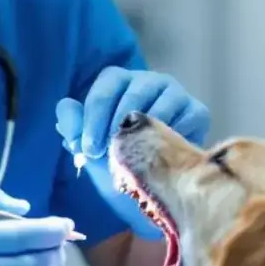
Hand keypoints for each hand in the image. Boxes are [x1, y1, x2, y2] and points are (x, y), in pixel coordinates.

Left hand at [55, 66, 209, 239]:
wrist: (151, 185)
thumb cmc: (118, 156)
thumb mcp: (88, 143)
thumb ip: (72, 124)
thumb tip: (67, 110)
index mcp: (119, 81)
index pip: (106, 87)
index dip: (95, 116)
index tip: (88, 147)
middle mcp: (149, 81)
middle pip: (133, 92)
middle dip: (116, 126)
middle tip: (108, 155)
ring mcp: (176, 93)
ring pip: (160, 106)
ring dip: (144, 134)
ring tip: (133, 156)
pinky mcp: (197, 111)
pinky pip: (186, 118)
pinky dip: (172, 137)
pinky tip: (161, 154)